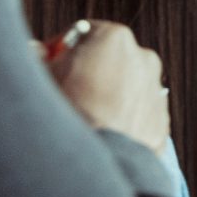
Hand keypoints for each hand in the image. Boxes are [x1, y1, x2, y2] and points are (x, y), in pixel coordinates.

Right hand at [47, 21, 169, 149]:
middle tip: (62, 93)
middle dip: (86, 72)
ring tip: (80, 118)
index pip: (82, 34)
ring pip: (123, 87)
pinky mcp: (161, 122)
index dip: (60, 50)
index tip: (49, 65)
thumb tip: (35, 50)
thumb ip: (35, 54)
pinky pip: (136, 114)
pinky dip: (120, 119)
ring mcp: (155, 91)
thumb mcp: (39, 76)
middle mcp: (143, 58)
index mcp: (115, 38)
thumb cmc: (67, 115)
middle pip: (106, 59)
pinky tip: (100, 133)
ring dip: (105, 95)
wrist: (99, 161)